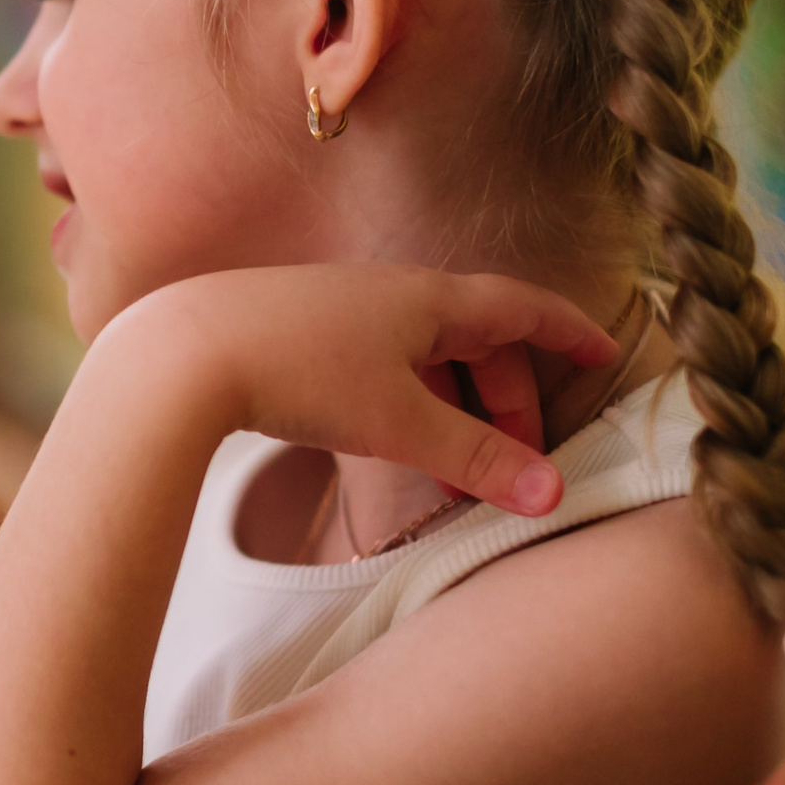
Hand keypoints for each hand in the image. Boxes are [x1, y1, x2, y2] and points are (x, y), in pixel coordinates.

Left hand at [117, 264, 618, 516]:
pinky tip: (385, 445)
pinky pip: (374, 362)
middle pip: (473, 337)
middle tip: (516, 464)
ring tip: (452, 481)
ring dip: (449, 411)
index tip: (605, 349)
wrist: (179, 352)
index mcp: (427, 296)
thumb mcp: (398, 425)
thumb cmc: (295, 373)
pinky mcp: (293, 330)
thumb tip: (552, 496)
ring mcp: (337, 306)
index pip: (520, 306)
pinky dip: (401, 404)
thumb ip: (476, 461)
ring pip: (419, 354)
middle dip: (505, 400)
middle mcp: (386, 288)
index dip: (567, 330)